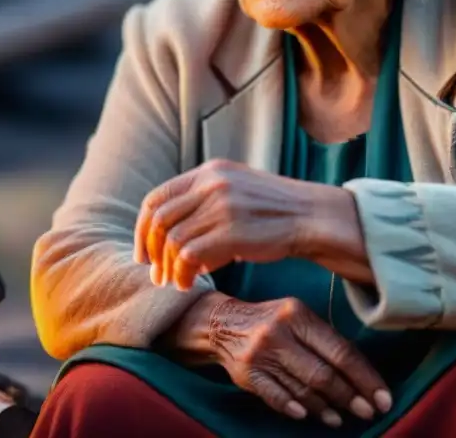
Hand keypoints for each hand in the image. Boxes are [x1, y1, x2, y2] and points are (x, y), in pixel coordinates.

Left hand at [134, 159, 327, 289]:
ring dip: (168, 267)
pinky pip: (190, 256)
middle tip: (155, 274)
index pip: (157, 197)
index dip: (144, 228)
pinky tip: (189, 283)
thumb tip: (170, 239)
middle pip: (159, 220)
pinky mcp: (232, 232)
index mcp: (209, 172)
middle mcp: (212, 184)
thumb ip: (203, 203)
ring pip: (173, 241)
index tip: (144, 252)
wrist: (311, 216)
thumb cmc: (272, 211)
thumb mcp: (235, 190)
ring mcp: (222, 207)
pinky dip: (183, 274)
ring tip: (174, 282)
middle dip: (151, 251)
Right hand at [207, 295, 390, 426]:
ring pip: (302, 388)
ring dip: (325, 408)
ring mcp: (262, 354)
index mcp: (298, 314)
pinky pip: (275, 396)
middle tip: (368, 412)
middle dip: (350, 396)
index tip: (383, 398)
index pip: (340, 350)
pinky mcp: (247, 373)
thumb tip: (360, 375)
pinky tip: (307, 416)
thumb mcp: (298, 317)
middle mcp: (280, 333)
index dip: (365, 378)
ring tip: (339, 418)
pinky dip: (293, 407)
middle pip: (323, 373)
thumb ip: (324, 340)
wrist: (223, 323)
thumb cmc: (273, 322)